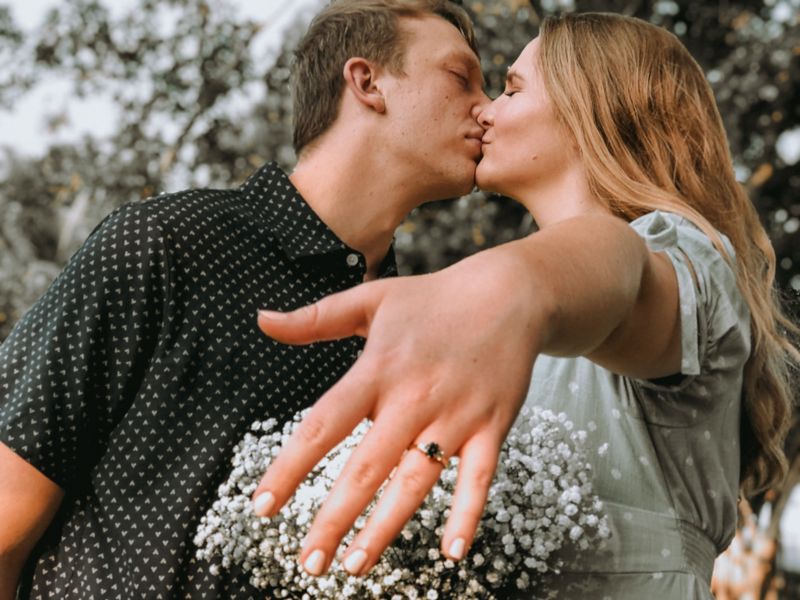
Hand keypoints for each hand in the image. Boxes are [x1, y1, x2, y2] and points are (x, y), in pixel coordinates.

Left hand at [251, 248, 542, 576]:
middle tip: (309, 562)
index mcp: (378, 369)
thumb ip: (315, 317)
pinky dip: (467, 514)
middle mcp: (414, 397)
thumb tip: (262, 321)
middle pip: (367, 467)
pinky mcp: (491, 426)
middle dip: (334, 519)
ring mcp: (455, 415)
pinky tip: (452, 552)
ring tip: (356, 564)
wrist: (509, 293)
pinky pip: (479, 478)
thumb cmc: (434, 299)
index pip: (324, 423)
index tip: (263, 505)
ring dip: (385, 527)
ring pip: (416, 480)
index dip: (290, 466)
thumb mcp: (371, 299)